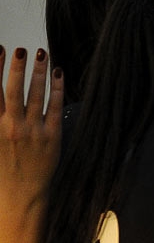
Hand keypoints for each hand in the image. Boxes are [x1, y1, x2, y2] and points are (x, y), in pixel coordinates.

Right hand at [0, 45, 64, 206]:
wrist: (20, 193)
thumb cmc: (4, 166)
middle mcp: (11, 126)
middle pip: (14, 89)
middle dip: (17, 67)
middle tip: (22, 50)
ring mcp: (32, 130)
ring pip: (36, 95)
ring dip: (39, 72)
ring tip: (42, 53)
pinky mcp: (51, 136)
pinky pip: (55, 107)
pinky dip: (57, 88)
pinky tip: (58, 73)